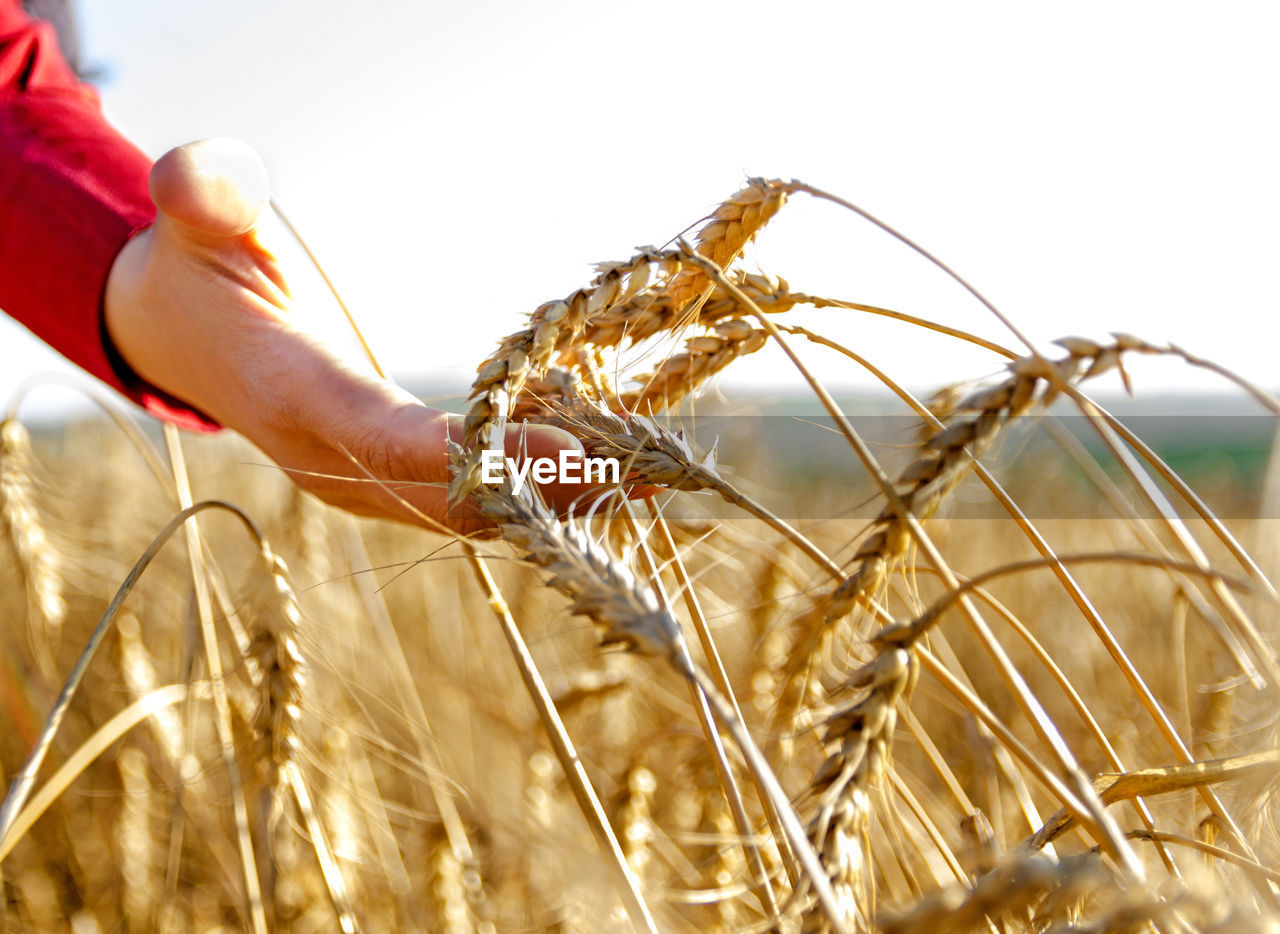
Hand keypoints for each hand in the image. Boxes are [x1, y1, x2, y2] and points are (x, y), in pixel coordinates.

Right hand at [104, 138, 592, 533]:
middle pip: (445, 496)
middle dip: (543, 489)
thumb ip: (205, 194)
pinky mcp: (383, 484)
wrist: (179, 336)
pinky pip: (462, 503)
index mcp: (291, 395)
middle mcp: (329, 461)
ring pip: (462, 513)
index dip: (475, 454)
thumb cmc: (197, 272)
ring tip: (641, 479)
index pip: (387, 439)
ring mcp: (357, 484)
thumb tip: (199, 178)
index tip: (567, 452)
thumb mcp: (197, 221)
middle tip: (639, 471)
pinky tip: (599, 475)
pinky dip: (529, 495)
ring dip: (551, 502)